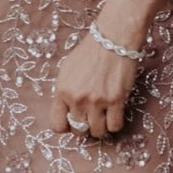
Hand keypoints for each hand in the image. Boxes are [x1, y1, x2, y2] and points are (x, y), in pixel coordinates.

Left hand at [46, 25, 136, 142]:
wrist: (112, 39)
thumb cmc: (89, 52)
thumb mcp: (67, 70)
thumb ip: (64, 92)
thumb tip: (65, 111)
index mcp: (62, 91)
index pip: (57, 125)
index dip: (65, 126)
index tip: (72, 121)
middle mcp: (77, 99)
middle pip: (78, 130)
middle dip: (84, 126)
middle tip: (89, 116)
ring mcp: (97, 101)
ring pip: (97, 132)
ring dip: (100, 127)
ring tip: (102, 116)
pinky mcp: (116, 101)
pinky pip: (115, 126)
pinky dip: (114, 124)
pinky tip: (114, 114)